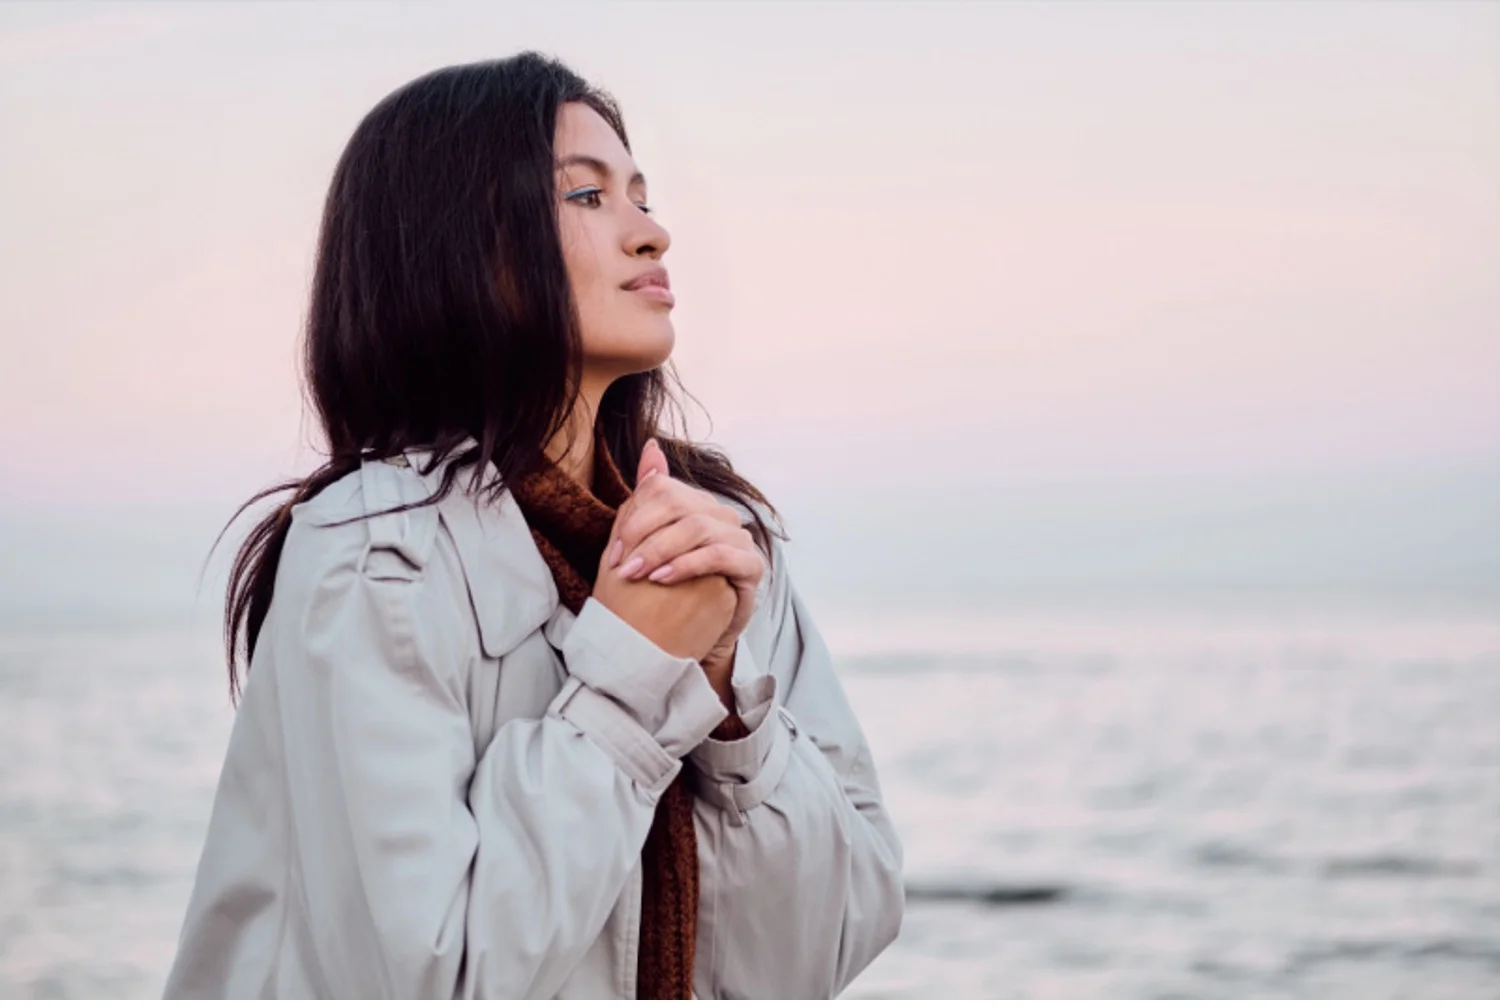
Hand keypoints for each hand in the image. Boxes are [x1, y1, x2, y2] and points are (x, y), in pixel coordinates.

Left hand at [607, 439, 764, 662]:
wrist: (686, 640)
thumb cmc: (663, 592)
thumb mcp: (646, 544)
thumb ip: (648, 498)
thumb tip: (651, 446)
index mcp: (696, 505)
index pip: (663, 489)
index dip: (636, 516)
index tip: (615, 550)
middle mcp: (720, 516)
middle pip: (680, 504)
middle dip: (644, 533)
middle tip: (622, 564)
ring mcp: (739, 539)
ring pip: (698, 527)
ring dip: (661, 550)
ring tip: (637, 574)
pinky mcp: (752, 567)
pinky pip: (720, 554)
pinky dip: (687, 565)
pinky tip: (664, 579)